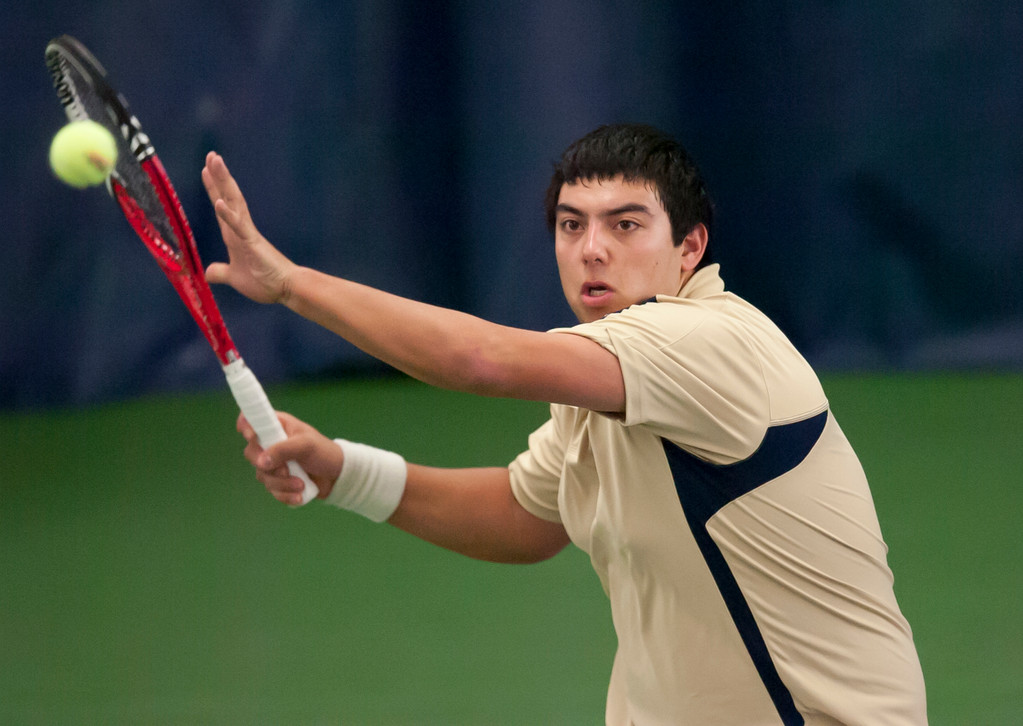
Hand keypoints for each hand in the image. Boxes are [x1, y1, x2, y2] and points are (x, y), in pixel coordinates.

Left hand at [201, 151, 295, 303]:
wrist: (286, 289)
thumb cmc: (264, 282)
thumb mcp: (235, 278)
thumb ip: (221, 272)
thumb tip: (208, 273)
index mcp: (235, 236)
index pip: (222, 207)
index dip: (214, 189)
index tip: (206, 170)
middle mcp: (241, 229)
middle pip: (228, 197)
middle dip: (219, 176)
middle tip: (211, 155)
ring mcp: (247, 233)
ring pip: (233, 202)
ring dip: (223, 181)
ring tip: (215, 161)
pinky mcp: (252, 242)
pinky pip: (238, 226)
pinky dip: (228, 214)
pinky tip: (218, 201)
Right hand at [237, 411, 341, 504]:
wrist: (337, 476)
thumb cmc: (324, 452)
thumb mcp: (306, 445)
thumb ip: (283, 450)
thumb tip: (261, 462)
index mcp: (277, 426)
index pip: (251, 419)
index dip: (246, 426)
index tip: (252, 437)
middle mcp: (271, 443)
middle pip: (251, 453)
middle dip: (268, 467)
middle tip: (286, 471)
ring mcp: (273, 463)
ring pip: (262, 476)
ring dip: (282, 484)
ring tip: (301, 484)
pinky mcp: (278, 481)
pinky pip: (272, 490)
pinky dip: (285, 495)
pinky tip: (299, 495)